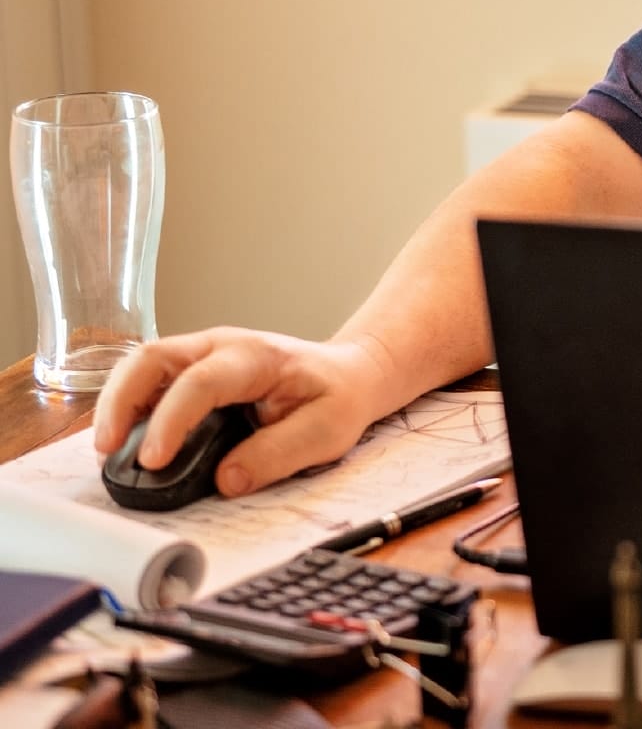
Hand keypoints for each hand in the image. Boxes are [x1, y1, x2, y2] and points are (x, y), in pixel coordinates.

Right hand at [92, 329, 397, 496]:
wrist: (349, 374)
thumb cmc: (338, 397)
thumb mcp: (328, 430)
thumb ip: (278, 454)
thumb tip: (226, 480)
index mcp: (256, 357)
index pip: (201, 382)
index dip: (171, 421)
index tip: (153, 461)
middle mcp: (221, 347)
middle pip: (152, 357)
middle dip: (120, 401)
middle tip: (107, 448)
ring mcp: (203, 354)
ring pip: (142, 365)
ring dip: (117, 403)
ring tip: (106, 449)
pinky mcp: (192, 371)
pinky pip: (149, 381)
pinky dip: (129, 407)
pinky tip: (124, 440)